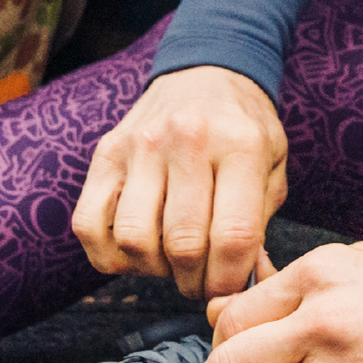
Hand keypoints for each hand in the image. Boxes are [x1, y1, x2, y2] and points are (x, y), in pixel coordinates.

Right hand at [74, 66, 287, 297]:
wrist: (206, 72)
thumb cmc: (243, 130)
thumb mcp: (273, 166)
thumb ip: (262, 224)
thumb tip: (248, 284)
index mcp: (240, 146)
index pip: (233, 236)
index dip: (230, 279)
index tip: (230, 289)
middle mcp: (186, 141)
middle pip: (182, 244)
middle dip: (194, 282)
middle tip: (201, 282)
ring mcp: (139, 146)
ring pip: (133, 239)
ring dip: (153, 270)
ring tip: (171, 262)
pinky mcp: (104, 154)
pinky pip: (89, 225)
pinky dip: (109, 255)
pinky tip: (136, 251)